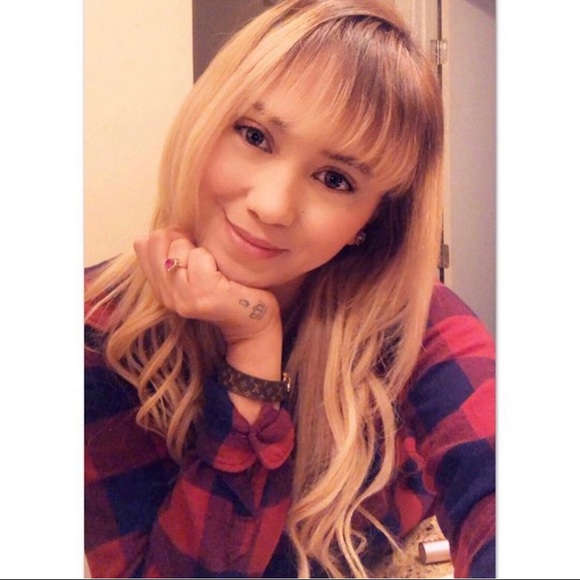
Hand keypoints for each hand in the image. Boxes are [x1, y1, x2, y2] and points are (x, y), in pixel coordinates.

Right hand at [133, 228, 281, 344]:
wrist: (253, 319)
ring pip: (178, 248)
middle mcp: (166, 296)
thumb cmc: (228, 286)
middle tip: (202, 255)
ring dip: (199, 249)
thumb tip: (164, 229)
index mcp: (160, 288)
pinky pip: (199, 257)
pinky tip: (222, 274)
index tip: (190, 246)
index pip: (143, 244)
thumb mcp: (194, 270)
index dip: (169, 236)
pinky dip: (212, 257)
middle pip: (157, 241)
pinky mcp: (202, 296)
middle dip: (181, 238)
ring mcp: (183, 298)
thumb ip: (175, 253)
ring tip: (213, 268)